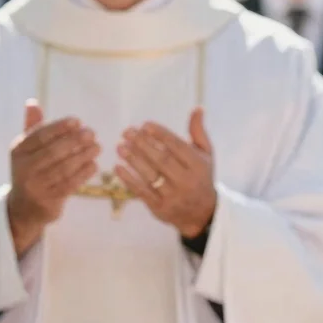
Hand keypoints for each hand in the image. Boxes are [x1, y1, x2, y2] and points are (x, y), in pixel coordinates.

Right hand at [8, 100, 99, 255]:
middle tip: (92, 134)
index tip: (78, 121)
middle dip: (75, 141)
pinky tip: (94, 165)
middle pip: (53, 152)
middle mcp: (23, 169)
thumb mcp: (27, 150)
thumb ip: (32, 127)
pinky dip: (83, 174)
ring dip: (83, 156)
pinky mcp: (47, 202)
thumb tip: (32, 102)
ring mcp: (35, 187)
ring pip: (63, 169)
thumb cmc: (31, 171)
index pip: (40, 136)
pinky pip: (69, 185)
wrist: (23, 208)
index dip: (59, 128)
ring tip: (97, 147)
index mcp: (18, 151)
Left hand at [115, 107, 216, 238]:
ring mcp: (173, 196)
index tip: (145, 125)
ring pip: (150, 175)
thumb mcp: (205, 155)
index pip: (177, 146)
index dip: (160, 134)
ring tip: (120, 146)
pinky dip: (128, 180)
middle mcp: (186, 181)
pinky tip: (118, 167)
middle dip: (142, 144)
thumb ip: (198, 132)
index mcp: (198, 166)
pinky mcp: (160, 208)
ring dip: (133, 160)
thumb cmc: (200, 177)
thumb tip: (197, 108)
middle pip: (161, 160)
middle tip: (127, 132)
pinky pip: (141, 192)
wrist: (202, 214)